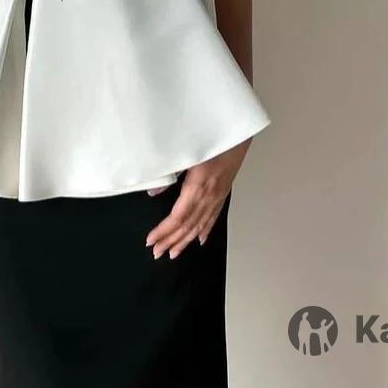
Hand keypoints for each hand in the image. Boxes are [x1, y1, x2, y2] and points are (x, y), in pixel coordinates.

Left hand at [144, 140, 247, 259]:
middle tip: (157, 253)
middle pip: (187, 225)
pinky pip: (213, 216)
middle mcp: (208, 196)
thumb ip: (169, 174)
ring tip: (173, 253)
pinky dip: (205, 230)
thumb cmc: (211, 139)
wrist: (237, 134)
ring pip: (200, 225)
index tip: (151, 240)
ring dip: (185, 241)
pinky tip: (199, 239)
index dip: (164, 231)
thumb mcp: (187, 153)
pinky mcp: (223, 193)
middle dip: (171, 241)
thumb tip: (153, 192)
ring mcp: (217, 196)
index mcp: (197, 187)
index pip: (178, 217)